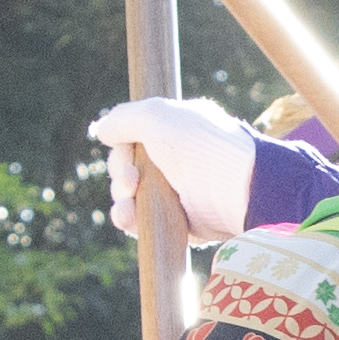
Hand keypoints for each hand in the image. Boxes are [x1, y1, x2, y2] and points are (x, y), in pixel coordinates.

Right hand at [89, 96, 264, 245]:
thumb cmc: (200, 145)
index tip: (127, 150)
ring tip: (129, 201)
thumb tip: (100, 130)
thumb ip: (124, 118)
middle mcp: (174, 162)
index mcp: (173, 132)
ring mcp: (175, 194)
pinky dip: (130, 220)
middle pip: (126, 169)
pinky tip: (129, 217)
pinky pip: (142, 222)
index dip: (122, 148)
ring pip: (130, 198)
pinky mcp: (178, 223)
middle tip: (132, 179)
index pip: (131, 140)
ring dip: (121, 199)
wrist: (237, 187)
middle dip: (120, 174)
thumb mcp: (157, 116)